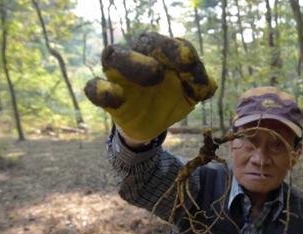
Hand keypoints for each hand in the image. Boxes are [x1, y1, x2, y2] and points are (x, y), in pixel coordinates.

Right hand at [84, 32, 216, 141]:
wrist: (152, 124)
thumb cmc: (172, 98)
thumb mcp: (192, 93)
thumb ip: (201, 86)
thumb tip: (205, 86)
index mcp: (163, 51)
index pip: (171, 44)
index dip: (181, 51)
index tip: (191, 63)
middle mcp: (140, 54)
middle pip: (145, 41)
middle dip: (162, 49)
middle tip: (174, 62)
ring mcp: (119, 73)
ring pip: (114, 55)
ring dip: (133, 62)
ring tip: (154, 74)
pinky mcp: (107, 95)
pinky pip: (96, 87)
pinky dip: (102, 90)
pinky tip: (116, 96)